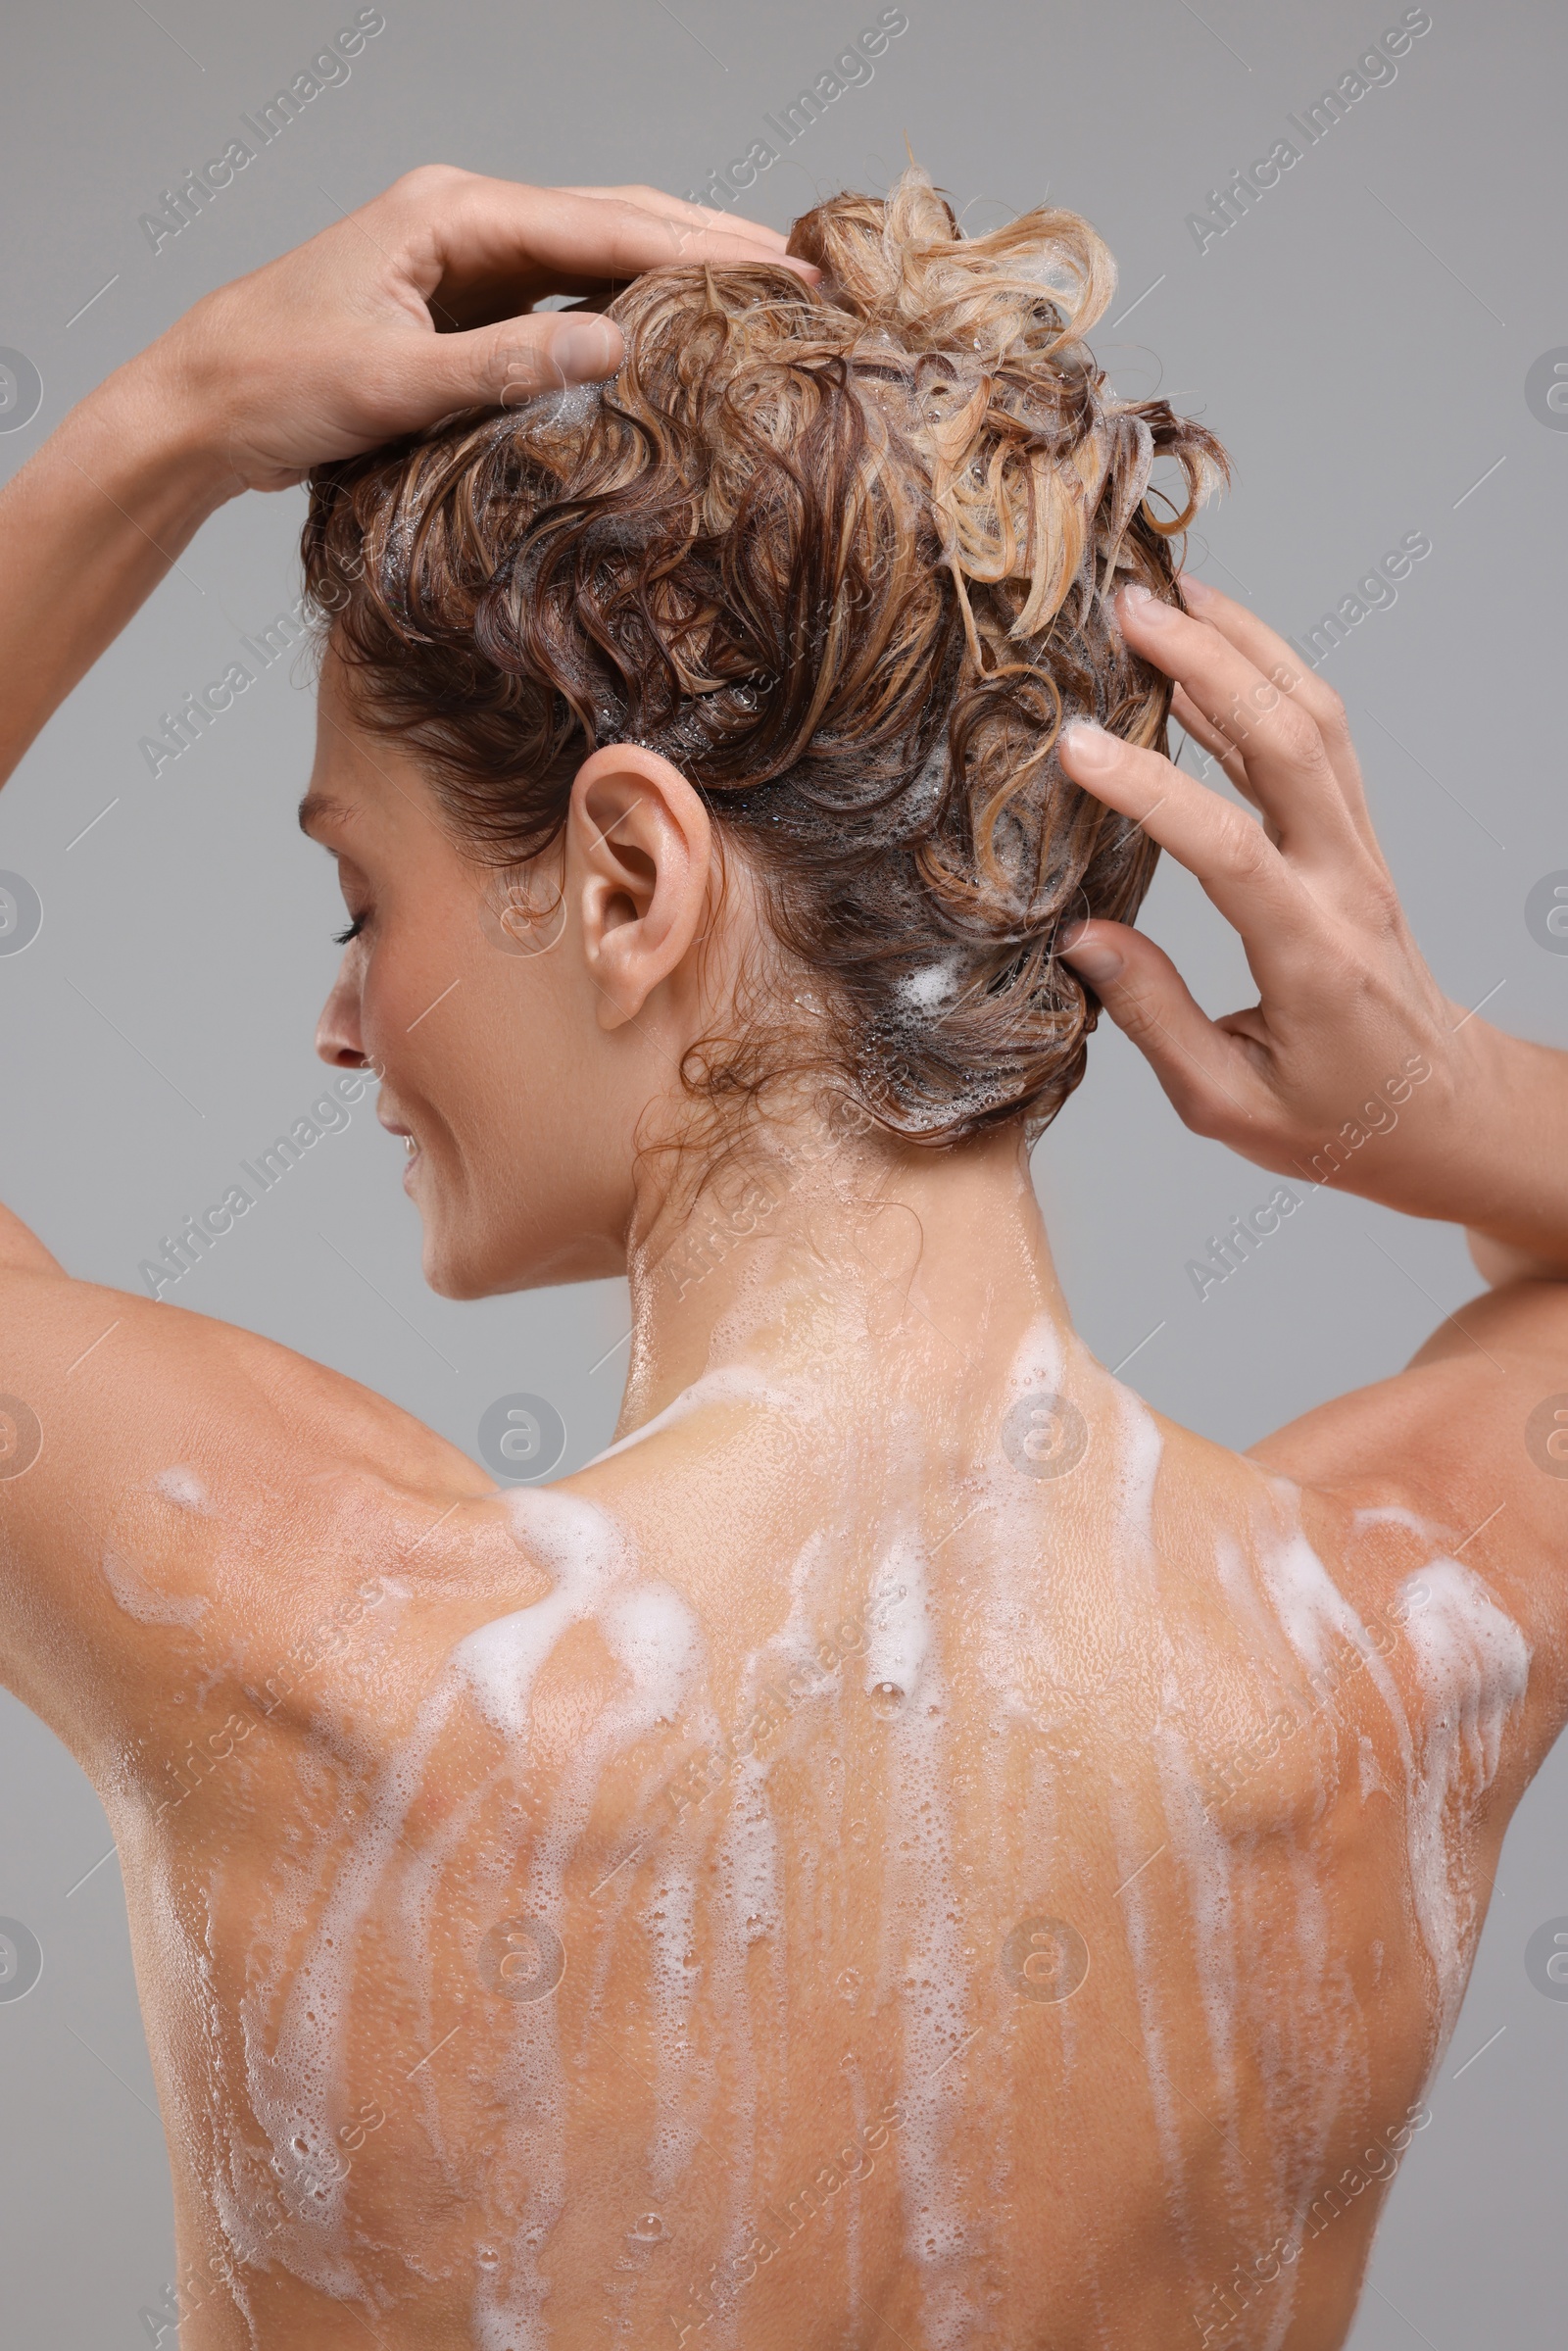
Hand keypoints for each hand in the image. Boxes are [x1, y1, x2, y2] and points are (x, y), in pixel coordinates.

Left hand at [142, 166, 816, 494]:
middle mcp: (466, 219)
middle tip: (800, 275)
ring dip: (674, 273)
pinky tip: (670, 335)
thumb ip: (505, 365)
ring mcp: (464, 259)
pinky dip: (624, 308)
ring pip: (595, 254)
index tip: (780, 269)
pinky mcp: (460, 305)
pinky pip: (562, 296)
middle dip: (709, 244)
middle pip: (615, 218)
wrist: (201, 406)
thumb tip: (616, 345)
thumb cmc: (275, 384)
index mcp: (453, 212)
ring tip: (760, 298)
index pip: (605, 222)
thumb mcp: (393, 384)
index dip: (700, 248)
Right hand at [1056, 577, 1479, 1220]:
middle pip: (1292, 741)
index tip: (1072, 746)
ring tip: (1169, 594)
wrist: (1443, 1113)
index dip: (1150, 789)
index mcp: (1312, 956)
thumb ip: (1155, 1018)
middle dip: (1211, 661)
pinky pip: (1318, 739)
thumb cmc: (1338, 1122)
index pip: (1229, 850)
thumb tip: (1080, 939)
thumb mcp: (1229, 1105)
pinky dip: (1264, 679)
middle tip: (1129, 609)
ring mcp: (1360, 853)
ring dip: (1246, 645)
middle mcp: (1346, 885)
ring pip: (1315, 719)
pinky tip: (1206, 651)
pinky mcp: (1355, 840)